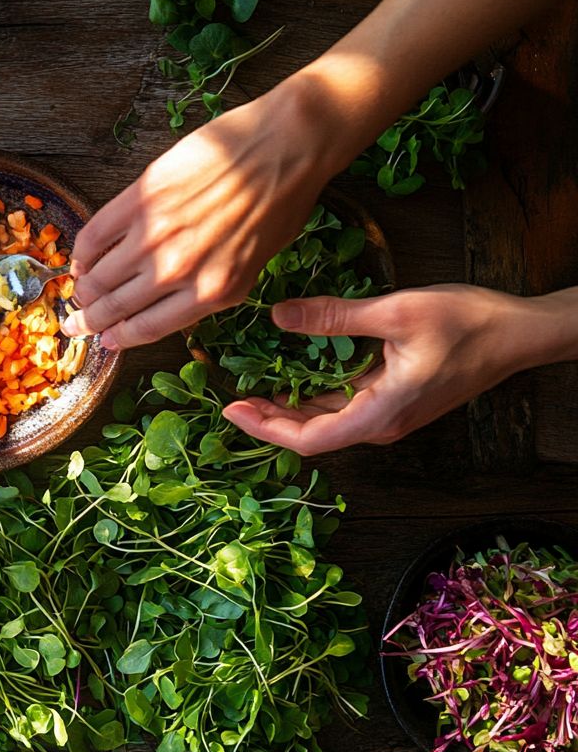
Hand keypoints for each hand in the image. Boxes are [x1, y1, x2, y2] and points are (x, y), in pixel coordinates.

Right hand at [61, 89, 333, 350]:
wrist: (286, 146)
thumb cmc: (280, 205)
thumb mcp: (252, 267)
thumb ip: (209, 291)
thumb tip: (166, 307)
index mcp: (211, 292)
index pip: (147, 328)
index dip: (118, 338)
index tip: (104, 342)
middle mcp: (178, 270)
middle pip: (117, 306)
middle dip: (90, 320)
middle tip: (75, 325)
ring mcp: (156, 233)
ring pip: (101, 275)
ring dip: (83, 289)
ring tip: (77, 294)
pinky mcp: (141, 197)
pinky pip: (96, 233)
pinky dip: (83, 251)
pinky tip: (81, 259)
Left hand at [222, 285, 574, 454]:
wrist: (522, 333)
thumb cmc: (469, 323)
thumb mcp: (396, 312)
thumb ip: (334, 317)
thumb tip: (277, 315)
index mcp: (380, 414)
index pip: (308, 439)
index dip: (265, 428)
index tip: (231, 410)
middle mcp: (380, 423)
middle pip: (311, 434)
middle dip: (267, 419)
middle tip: (229, 398)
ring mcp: (387, 413)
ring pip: (326, 419)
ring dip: (288, 406)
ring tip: (249, 385)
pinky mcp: (393, 398)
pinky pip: (344, 402)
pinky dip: (313, 392)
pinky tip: (289, 373)